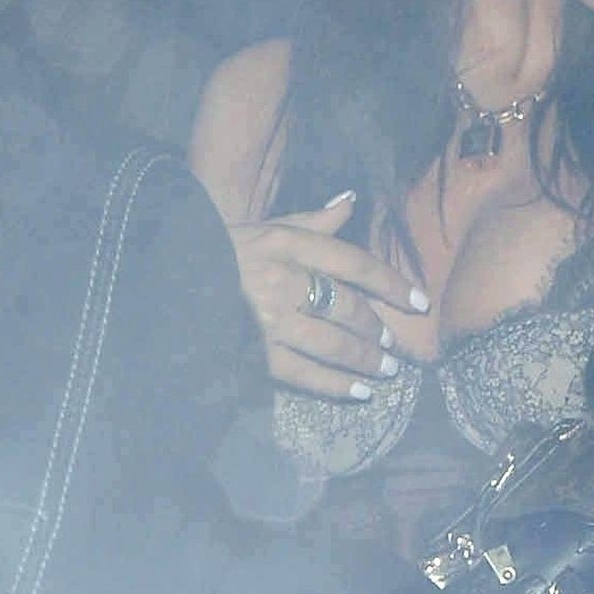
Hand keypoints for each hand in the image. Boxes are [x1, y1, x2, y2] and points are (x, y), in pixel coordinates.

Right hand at [229, 191, 429, 399]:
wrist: (174, 282)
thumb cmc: (225, 251)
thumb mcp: (267, 228)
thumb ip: (312, 220)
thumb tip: (352, 200)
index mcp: (287, 245)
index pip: (355, 263)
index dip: (392, 284)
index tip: (420, 302)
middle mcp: (282, 280)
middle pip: (346, 307)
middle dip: (376, 329)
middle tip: (394, 344)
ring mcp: (269, 321)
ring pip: (332, 344)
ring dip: (365, 359)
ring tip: (386, 370)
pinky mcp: (254, 354)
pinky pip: (305, 374)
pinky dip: (336, 385)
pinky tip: (360, 392)